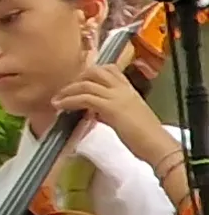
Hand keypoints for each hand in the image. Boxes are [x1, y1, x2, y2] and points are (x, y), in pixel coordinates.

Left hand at [56, 64, 182, 194]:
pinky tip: (61, 106)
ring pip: (87, 83)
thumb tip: (94, 111)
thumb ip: (111, 110)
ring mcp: (117, 97)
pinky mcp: (111, 108)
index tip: (79, 81)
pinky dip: (69, 101)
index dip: (91, 72)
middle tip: (66, 89)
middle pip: (96, 71)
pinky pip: (84, 98)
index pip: (110, 70)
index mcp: (129, 90)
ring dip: (68, 90)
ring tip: (57, 100)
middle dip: (77, 77)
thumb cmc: (145, 136)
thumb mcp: (128, 116)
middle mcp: (123, 89)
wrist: (157, 145)